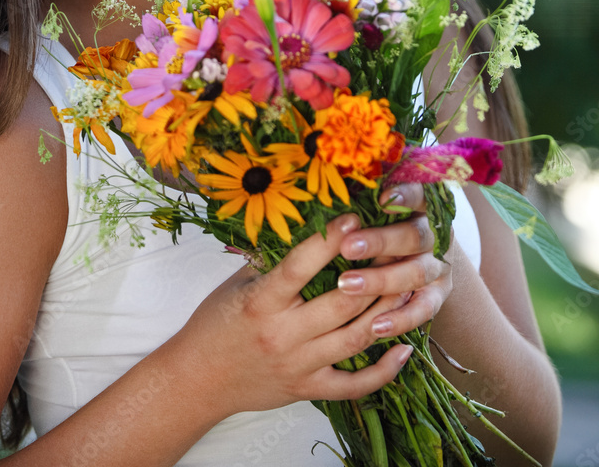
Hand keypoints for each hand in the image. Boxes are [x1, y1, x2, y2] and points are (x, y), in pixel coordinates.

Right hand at [174, 213, 415, 416]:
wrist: (197, 380)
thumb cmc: (215, 323)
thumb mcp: (236, 284)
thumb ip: (269, 259)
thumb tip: (302, 223)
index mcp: (261, 301)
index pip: (300, 266)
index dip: (330, 241)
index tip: (354, 217)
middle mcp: (283, 334)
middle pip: (342, 304)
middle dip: (374, 275)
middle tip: (396, 250)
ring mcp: (299, 365)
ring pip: (356, 339)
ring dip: (388, 313)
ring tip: (410, 287)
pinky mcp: (308, 389)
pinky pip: (355, 385)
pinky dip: (385, 370)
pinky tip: (407, 348)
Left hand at [336, 182, 455, 339]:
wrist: (418, 247)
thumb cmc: (381, 213)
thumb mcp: (378, 193)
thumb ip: (367, 184)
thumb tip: (334, 164)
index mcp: (424, 201)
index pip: (420, 192)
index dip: (405, 194)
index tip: (382, 197)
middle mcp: (436, 232)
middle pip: (415, 236)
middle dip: (381, 242)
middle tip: (348, 247)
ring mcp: (439, 265)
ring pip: (416, 273)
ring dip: (382, 280)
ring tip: (346, 285)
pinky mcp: (438, 295)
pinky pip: (424, 310)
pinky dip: (401, 319)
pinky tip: (376, 326)